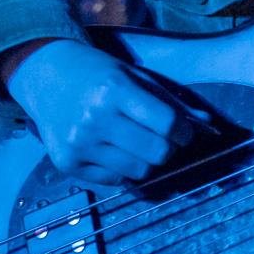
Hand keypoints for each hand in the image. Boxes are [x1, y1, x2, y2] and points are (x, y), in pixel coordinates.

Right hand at [2, 39, 192, 184]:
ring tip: (138, 143)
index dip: (184, 132)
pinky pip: (114, 179)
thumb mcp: (135, 76)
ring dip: (148, 162)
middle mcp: (95, 119)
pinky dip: (122, 169)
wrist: (47, 77)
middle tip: (165, 140)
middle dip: (169, 149)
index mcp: (115, 90)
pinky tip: (113, 148)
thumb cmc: (98, 74)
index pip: (167, 123)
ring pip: (138, 171)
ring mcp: (79, 144)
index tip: (184, 132)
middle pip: (156, 153)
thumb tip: (206, 125)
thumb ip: (169, 101)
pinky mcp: (66, 163)